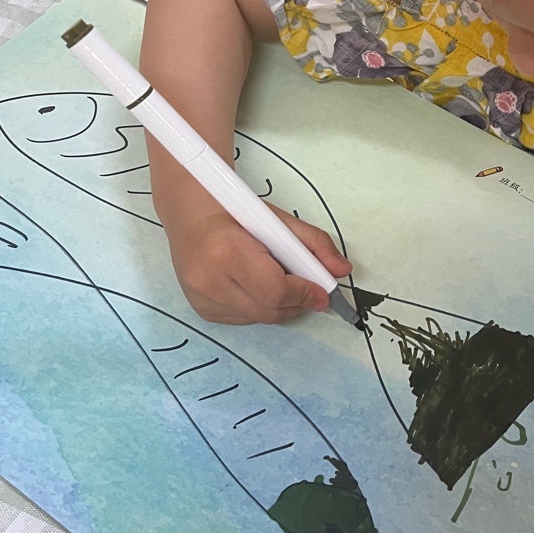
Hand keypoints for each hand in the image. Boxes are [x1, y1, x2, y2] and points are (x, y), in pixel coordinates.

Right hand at [162, 197, 351, 324]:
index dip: (304, 293)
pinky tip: (255, 284)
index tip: (322, 291)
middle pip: (270, 310)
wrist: (191, 215)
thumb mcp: (278, 220)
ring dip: (279, 305)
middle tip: (308, 288)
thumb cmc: (236, 213)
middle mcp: (209, 280)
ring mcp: (202, 299)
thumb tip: (342, 270)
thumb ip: (315, 244)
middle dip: (296, 302)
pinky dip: (260, 307)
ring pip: (260, 318)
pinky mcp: (202, 310)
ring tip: (276, 278)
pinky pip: (245, 319)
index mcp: (227, 252)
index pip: (275, 290)